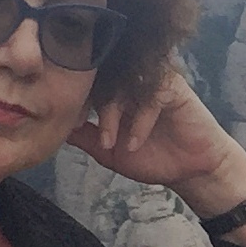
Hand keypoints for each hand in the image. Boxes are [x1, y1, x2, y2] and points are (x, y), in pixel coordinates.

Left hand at [66, 72, 245, 246]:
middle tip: (82, 125)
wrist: (191, 170)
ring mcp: (153, 82)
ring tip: (110, 143)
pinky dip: (139, 121)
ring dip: (113, 115)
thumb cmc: (152, 157)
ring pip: (123, 84)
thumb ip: (85, 137)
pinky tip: (135, 142)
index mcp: (116, 91)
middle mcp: (133, 81)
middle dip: (88, 101)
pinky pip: (151, 95)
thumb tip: (55, 128)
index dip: (74, 97)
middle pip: (102, 76)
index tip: (68, 121)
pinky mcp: (175, 88)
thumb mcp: (108, 151)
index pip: (87, 81)